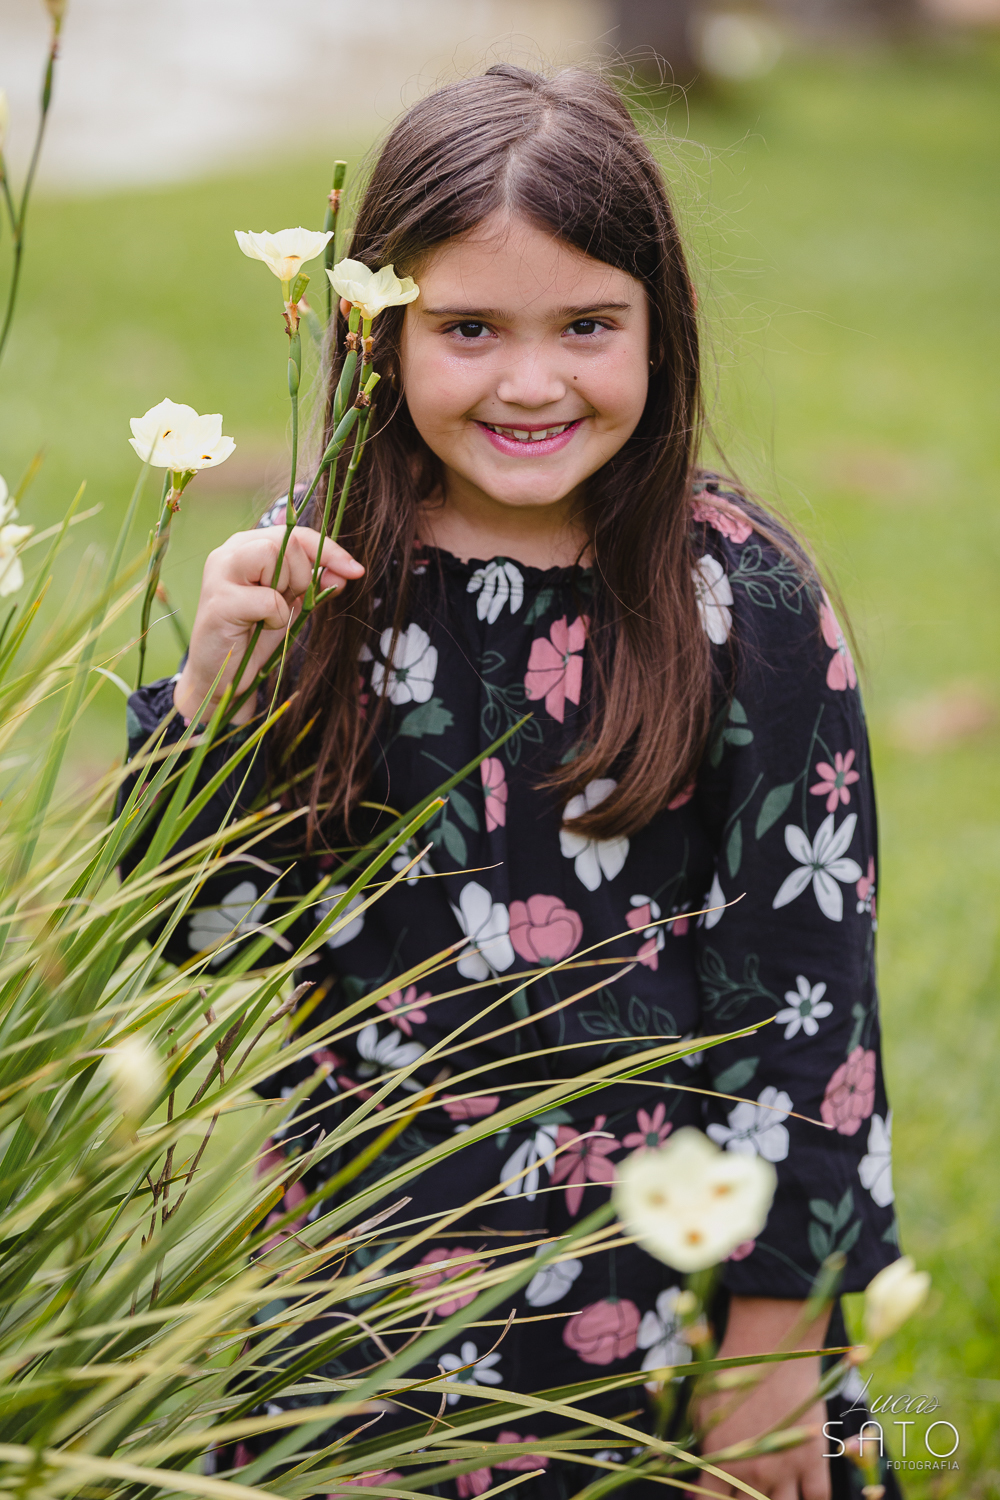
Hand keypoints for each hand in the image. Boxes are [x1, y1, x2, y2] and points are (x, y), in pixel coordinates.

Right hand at [173, 525, 363, 724]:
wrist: (224, 675)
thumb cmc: (256, 635)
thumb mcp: (294, 604)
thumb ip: (316, 583)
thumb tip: (348, 572)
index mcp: (247, 546)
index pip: (296, 533)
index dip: (329, 550)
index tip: (355, 571)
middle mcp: (230, 552)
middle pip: (287, 541)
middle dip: (303, 575)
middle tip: (288, 601)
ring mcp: (220, 573)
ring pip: (273, 555)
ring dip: (286, 589)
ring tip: (271, 612)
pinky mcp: (219, 601)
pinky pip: (269, 599)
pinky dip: (275, 618)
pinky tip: (258, 627)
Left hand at [689, 1296, 831, 1499]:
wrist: (770, 1346)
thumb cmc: (730, 1372)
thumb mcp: (700, 1409)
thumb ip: (696, 1449)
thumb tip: (688, 1480)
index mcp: (721, 1461)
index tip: (716, 1495)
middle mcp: (753, 1473)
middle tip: (746, 1485)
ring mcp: (786, 1469)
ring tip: (772, 1487)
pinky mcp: (814, 1459)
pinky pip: (818, 1498)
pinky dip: (811, 1497)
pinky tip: (802, 1488)